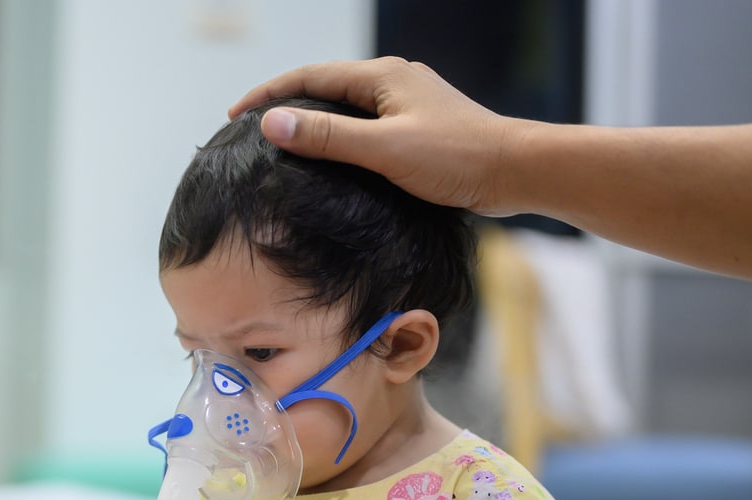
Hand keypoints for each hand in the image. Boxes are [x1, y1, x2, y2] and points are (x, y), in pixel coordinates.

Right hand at [229, 57, 535, 216]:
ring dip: (313, 125)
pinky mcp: (420, 130)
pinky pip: (366, 128)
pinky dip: (340, 141)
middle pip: (326, 89)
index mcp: (381, 76)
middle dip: (287, 107)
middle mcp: (393, 83)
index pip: (309, 77)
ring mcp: (408, 105)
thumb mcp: (384, 149)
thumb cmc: (456, 157)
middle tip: (252, 132)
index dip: (269, 95)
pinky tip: (332, 165)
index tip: (235, 114)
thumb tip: (271, 124)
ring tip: (283, 150)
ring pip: (347, 110)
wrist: (516, 172)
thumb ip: (327, 138)